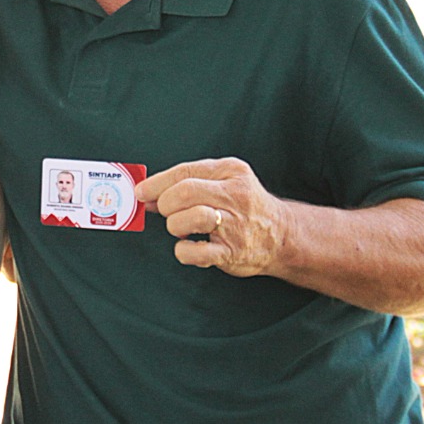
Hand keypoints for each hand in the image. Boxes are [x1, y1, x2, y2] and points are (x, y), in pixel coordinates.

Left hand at [136, 157, 288, 276]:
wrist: (282, 235)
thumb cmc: (244, 207)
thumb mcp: (224, 182)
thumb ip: (187, 184)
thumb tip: (147, 195)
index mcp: (230, 171)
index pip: (185, 171)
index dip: (156, 183)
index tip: (141, 192)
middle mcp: (234, 195)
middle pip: (184, 192)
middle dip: (165, 204)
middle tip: (167, 212)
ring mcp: (235, 224)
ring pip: (189, 218)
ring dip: (174, 225)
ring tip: (181, 229)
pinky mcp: (232, 251)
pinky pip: (195, 252)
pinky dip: (183, 251)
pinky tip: (189, 246)